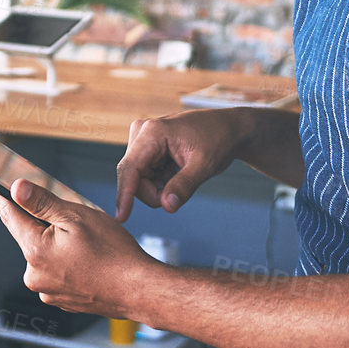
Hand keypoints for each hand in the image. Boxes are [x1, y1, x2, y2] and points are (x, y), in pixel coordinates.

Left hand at [0, 178, 159, 315]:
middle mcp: (35, 274)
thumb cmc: (115, 254)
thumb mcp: (77, 216)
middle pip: (29, 235)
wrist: (139, 290)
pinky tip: (88, 260)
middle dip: (44, 223)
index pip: (9, 215)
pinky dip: (67, 263)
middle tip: (73, 221)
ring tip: (88, 245)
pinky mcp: (60, 299)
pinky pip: (56, 272)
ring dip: (58, 244)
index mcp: (35, 250)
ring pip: (44, 255)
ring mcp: (47, 291)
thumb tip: (16, 188)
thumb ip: (42, 202)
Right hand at [115, 109, 251, 220]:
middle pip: (133, 179)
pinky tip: (177, 172)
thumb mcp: (205, 165)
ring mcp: (142, 141)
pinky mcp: (145, 149)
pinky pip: (145, 177)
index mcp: (152, 132)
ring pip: (138, 181)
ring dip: (159, 188)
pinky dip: (161, 183)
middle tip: (183, 188)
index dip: (124, 195)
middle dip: (155, 192)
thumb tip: (167, 206)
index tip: (121, 218)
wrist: (227, 129)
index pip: (130, 169)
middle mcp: (141, 134)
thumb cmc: (218, 140)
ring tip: (183, 175)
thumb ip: (184, 186)